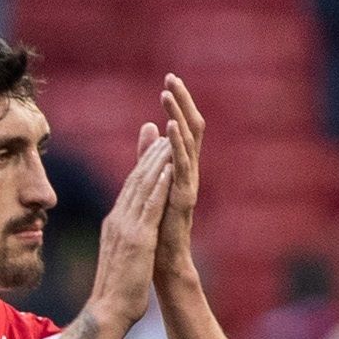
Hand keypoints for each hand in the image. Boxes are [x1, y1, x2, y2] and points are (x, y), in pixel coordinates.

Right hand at [84, 130, 173, 338]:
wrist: (107, 311)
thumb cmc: (114, 292)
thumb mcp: (120, 259)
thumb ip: (123, 242)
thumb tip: (126, 237)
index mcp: (113, 226)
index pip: (128, 189)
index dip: (140, 166)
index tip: (151, 147)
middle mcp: (117, 221)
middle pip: (134, 181)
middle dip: (148, 154)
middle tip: (161, 130)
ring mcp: (126, 229)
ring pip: (143, 187)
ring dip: (157, 161)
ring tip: (169, 140)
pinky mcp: (138, 238)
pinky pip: (151, 205)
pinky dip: (160, 183)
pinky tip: (170, 167)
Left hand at [156, 74, 205, 275]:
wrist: (162, 260)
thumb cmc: (158, 224)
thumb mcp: (151, 181)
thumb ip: (150, 154)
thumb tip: (148, 125)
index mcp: (180, 166)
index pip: (182, 126)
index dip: (177, 102)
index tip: (169, 78)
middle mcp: (188, 170)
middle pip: (190, 128)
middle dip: (181, 102)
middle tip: (172, 77)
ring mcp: (188, 183)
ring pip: (188, 143)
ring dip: (178, 117)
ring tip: (168, 96)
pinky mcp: (183, 198)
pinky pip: (182, 168)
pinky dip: (177, 147)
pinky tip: (171, 130)